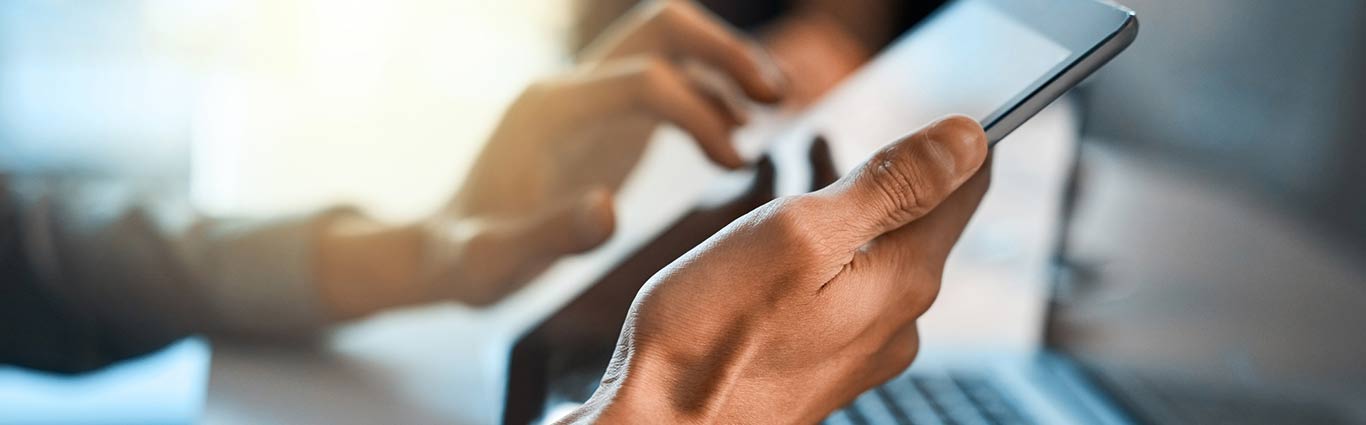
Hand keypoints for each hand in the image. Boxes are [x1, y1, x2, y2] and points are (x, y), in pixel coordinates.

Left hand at [316, 1, 786, 317]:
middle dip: (725, 51)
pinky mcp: (604, 118)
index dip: (699, 112)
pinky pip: (667, 83)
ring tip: (775, 109)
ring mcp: (589, 98)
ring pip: (669, 43)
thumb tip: (609, 209)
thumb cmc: (466, 262)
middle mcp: (571, 88)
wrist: (442, 252)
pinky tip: (735, 143)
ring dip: (724, 65)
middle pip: (661, 27)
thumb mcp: (492, 263)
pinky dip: (707, 98)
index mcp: (550, 109)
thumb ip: (547, 236)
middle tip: (777, 96)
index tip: (735, 162)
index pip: (644, 78)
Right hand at [561, 115, 990, 423]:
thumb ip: (888, 185)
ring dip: (847, 210)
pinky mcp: (823, 367)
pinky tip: (781, 244)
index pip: (964, 189)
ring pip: (874, 256)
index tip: (932, 116)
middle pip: (918, 221)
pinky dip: (821, 251)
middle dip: (889, 174)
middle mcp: (896, 321)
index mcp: (902, 279)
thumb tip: (967, 139)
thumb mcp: (798, 234)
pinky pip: (842, 290)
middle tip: (857, 132)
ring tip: (808, 170)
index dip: (952, 143)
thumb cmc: (710, 336)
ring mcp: (860, 350)